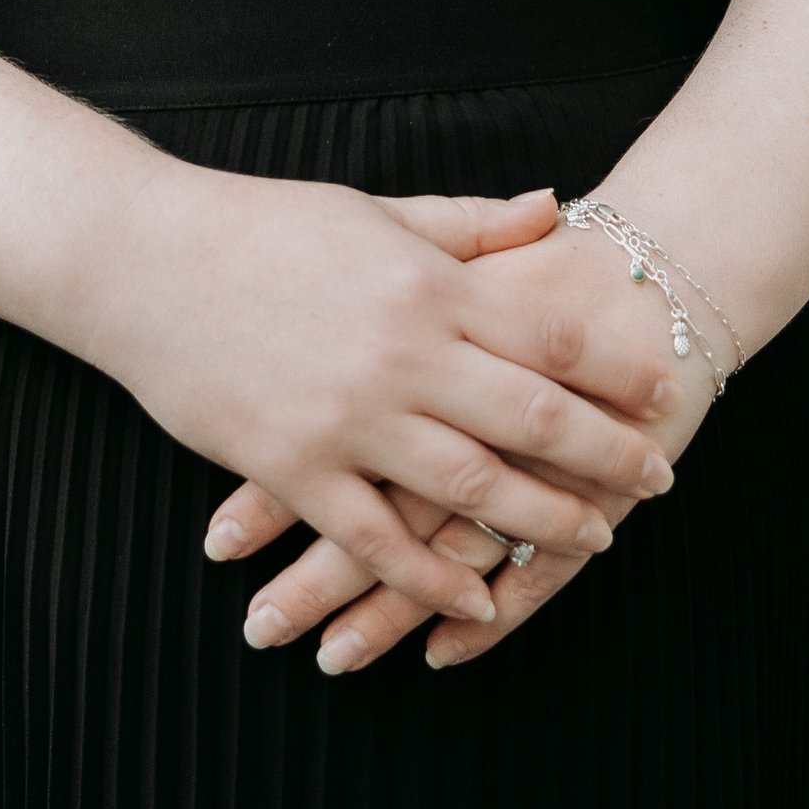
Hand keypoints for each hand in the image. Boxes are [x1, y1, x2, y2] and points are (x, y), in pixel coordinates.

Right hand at [201, 195, 712, 668]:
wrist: (143, 261)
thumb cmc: (262, 224)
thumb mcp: (375, 212)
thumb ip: (471, 226)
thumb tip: (557, 207)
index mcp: (426, 287)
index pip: (550, 333)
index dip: (615, 368)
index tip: (665, 392)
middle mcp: (400, 356)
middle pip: (531, 417)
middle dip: (606, 455)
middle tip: (659, 480)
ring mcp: (348, 418)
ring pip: (470, 488)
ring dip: (543, 521)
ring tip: (595, 542)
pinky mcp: (294, 468)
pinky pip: (378, 538)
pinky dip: (432, 578)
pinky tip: (477, 600)